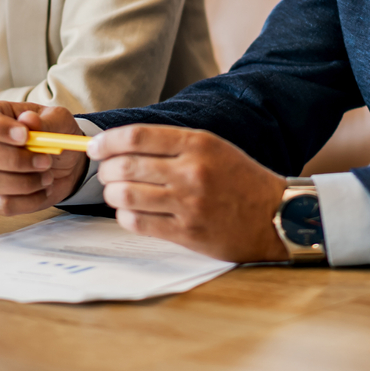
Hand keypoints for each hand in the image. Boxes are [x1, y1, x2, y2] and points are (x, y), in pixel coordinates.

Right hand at [0, 102, 89, 214]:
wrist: (67, 163)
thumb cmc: (56, 134)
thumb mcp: (59, 120)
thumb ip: (45, 121)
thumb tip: (28, 119)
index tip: (25, 136)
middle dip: (14, 160)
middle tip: (46, 161)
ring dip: (26, 182)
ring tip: (49, 176)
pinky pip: (2, 204)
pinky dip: (29, 201)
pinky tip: (44, 190)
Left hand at [90, 125, 288, 262]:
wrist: (274, 214)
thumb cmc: (239, 178)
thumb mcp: (212, 147)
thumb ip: (172, 143)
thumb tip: (122, 143)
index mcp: (197, 144)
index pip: (137, 137)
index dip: (108, 141)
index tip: (95, 146)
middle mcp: (191, 171)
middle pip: (126, 166)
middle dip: (105, 169)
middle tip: (105, 172)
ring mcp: (188, 204)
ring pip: (125, 196)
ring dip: (112, 193)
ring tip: (116, 192)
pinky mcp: (186, 233)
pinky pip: (138, 222)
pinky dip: (125, 216)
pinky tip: (131, 211)